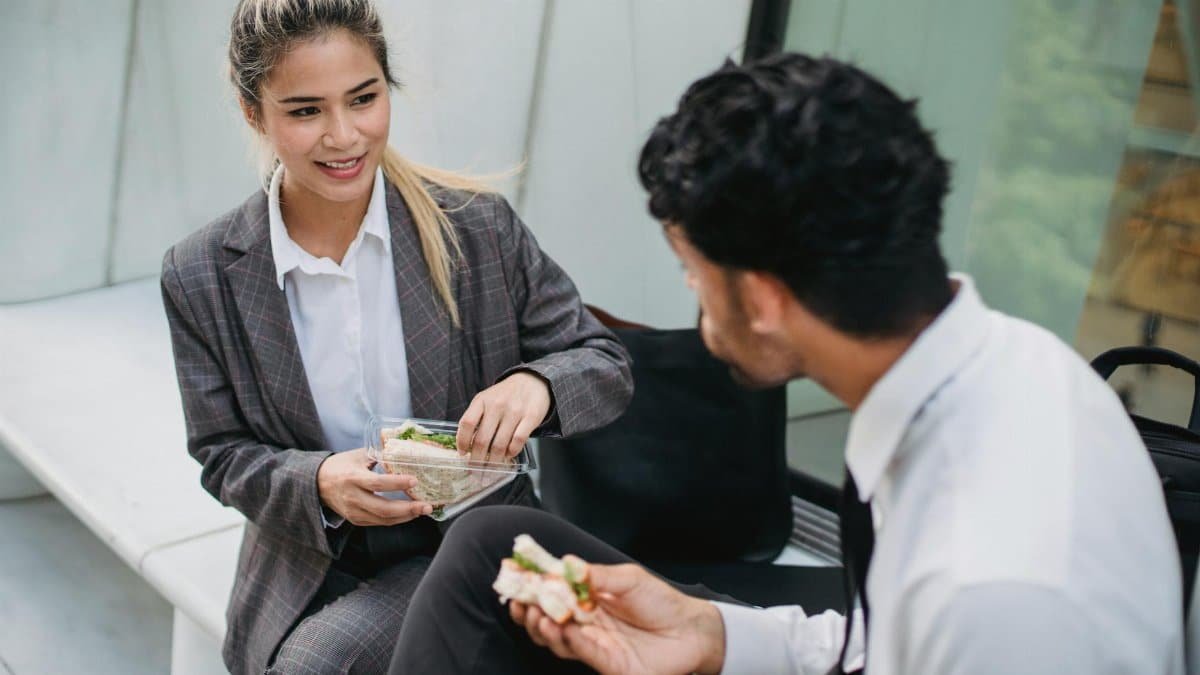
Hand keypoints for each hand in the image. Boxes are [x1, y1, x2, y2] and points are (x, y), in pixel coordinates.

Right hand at [316, 448, 433, 525]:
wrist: (317, 484)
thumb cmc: (340, 466)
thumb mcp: (358, 455)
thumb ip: (380, 452)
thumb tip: (403, 443)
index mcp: (353, 478)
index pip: (377, 483)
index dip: (397, 483)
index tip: (414, 480)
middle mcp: (353, 498)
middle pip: (383, 508)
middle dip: (408, 509)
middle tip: (427, 505)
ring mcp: (354, 512)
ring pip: (383, 519)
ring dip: (406, 517)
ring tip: (423, 510)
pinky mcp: (356, 520)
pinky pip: (379, 523)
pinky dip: (396, 520)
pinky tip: (409, 514)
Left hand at [457, 371, 550, 460]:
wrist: (532, 381)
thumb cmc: (506, 395)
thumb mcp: (487, 399)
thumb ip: (476, 417)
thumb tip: (467, 445)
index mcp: (482, 400)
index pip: (467, 423)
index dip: (462, 442)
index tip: (462, 453)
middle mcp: (497, 405)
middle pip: (482, 439)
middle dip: (478, 459)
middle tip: (476, 469)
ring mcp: (515, 411)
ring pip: (500, 444)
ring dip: (494, 460)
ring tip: (492, 466)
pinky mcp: (531, 417)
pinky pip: (518, 441)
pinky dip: (511, 452)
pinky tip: (508, 455)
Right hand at [509, 563, 726, 674]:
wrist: (691, 630)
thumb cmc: (661, 601)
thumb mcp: (629, 579)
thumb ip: (597, 575)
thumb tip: (567, 563)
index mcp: (587, 600)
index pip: (552, 595)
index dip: (531, 588)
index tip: (513, 577)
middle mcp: (586, 624)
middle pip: (546, 621)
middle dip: (528, 612)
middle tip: (520, 601)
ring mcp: (594, 645)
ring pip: (558, 641)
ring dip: (543, 629)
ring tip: (538, 615)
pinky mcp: (607, 664)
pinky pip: (583, 653)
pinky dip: (571, 642)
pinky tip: (565, 629)